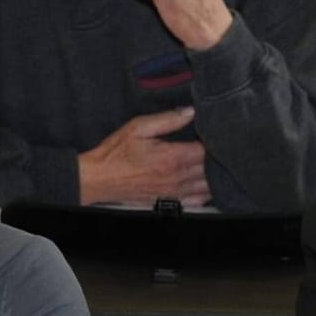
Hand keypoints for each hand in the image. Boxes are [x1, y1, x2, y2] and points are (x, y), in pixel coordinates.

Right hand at [78, 108, 210, 205]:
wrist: (98, 179)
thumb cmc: (115, 152)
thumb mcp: (138, 127)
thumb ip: (167, 120)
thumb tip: (191, 111)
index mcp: (172, 157)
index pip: (207, 150)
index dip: (214, 141)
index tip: (213, 132)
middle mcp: (176, 178)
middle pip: (211, 169)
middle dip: (217, 158)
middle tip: (217, 146)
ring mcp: (174, 193)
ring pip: (208, 187)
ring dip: (215, 176)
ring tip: (214, 163)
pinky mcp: (169, 203)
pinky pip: (198, 201)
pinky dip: (206, 193)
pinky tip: (206, 183)